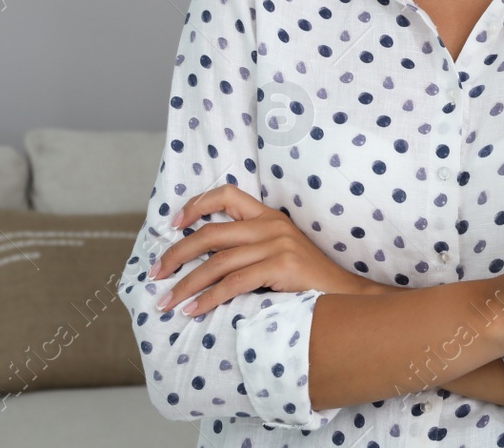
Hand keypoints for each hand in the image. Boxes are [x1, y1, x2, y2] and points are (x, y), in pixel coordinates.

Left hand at [148, 183, 380, 315]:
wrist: (347, 298)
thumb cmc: (309, 282)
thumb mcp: (280, 254)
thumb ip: (250, 250)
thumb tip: (203, 264)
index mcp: (269, 217)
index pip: (227, 194)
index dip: (196, 204)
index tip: (173, 224)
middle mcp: (271, 225)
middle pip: (210, 233)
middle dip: (176, 254)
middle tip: (156, 274)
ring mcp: (277, 244)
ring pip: (217, 262)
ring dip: (186, 284)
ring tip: (168, 302)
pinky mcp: (282, 265)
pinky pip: (233, 282)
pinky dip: (208, 298)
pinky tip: (194, 310)